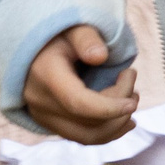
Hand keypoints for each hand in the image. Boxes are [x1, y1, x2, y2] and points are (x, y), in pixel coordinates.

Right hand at [22, 24, 141, 144]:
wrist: (32, 47)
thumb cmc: (57, 34)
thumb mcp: (71, 28)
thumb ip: (86, 38)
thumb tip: (100, 56)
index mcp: (46, 76)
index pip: (78, 103)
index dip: (110, 107)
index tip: (133, 100)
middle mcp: (41, 102)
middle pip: (88, 123)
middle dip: (119, 109)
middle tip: (130, 79)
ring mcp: (44, 117)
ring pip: (87, 137)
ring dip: (117, 124)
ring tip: (132, 98)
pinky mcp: (50, 124)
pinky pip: (81, 137)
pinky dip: (106, 131)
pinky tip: (123, 117)